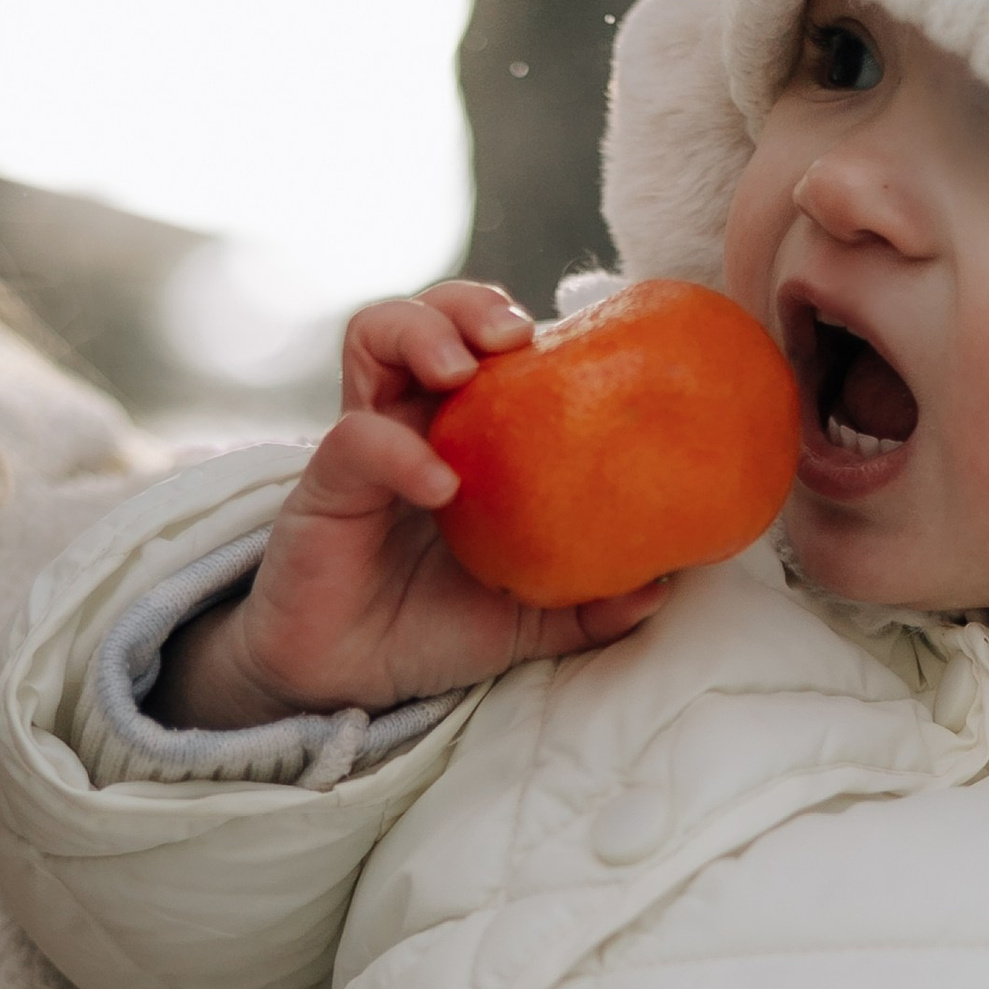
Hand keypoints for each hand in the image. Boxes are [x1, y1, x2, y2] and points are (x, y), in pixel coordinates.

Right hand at [155, 282, 669, 732]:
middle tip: (513, 334)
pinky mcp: (324, 486)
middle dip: (469, 303)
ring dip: (422, 330)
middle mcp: (408, 423)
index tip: (577, 345)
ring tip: (459, 369)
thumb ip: (586, 602)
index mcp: (459, 438)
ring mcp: (363, 445)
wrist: (344, 685)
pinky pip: (357, 440)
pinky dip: (400, 449)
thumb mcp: (525, 620)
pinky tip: (440, 484)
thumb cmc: (427, 632)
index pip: (482, 346)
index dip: (518, 325)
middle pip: (428, 315)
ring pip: (373, 337)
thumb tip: (664, 586)